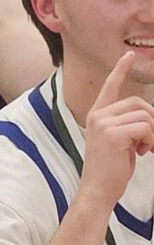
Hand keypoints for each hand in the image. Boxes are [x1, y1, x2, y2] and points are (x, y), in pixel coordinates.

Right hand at [78, 51, 153, 208]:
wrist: (97, 190)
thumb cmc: (110, 169)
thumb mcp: (120, 142)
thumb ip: (129, 125)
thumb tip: (152, 118)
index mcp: (97, 116)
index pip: (110, 87)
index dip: (120, 70)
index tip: (128, 54)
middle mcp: (98, 115)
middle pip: (139, 103)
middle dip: (153, 122)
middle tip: (150, 144)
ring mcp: (103, 123)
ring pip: (145, 115)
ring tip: (146, 150)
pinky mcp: (112, 134)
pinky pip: (145, 128)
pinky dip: (151, 140)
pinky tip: (143, 153)